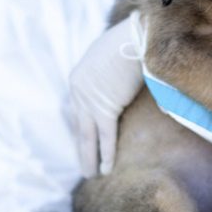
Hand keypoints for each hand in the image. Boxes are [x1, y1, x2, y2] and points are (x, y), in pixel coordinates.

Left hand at [69, 18, 143, 176]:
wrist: (135, 36)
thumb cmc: (132, 40)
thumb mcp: (115, 57)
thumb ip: (116, 73)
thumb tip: (129, 81)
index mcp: (79, 76)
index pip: (75, 108)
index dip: (77, 126)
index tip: (79, 138)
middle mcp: (78, 90)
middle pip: (77, 124)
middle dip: (79, 145)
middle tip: (81, 162)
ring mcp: (89, 100)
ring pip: (86, 136)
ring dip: (87, 157)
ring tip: (89, 174)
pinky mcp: (105, 108)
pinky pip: (104, 136)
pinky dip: (106, 154)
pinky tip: (105, 170)